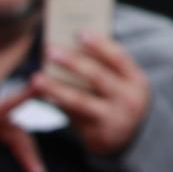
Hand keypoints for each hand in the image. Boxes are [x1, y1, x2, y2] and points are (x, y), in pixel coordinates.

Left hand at [40, 33, 151, 158]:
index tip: (79, 32)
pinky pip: (71, 117)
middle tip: (51, 50)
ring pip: (79, 101)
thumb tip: (74, 46)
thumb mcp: (125, 84)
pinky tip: (40, 96)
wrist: (131, 139)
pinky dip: (55, 105)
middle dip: (73, 62)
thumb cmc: (121, 100)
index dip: (99, 44)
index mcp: (137, 81)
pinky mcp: (95, 134)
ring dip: (55, 88)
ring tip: (36, 78)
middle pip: (97, 77)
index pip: (119, 58)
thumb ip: (107, 68)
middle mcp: (128, 99)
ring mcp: (112, 118)